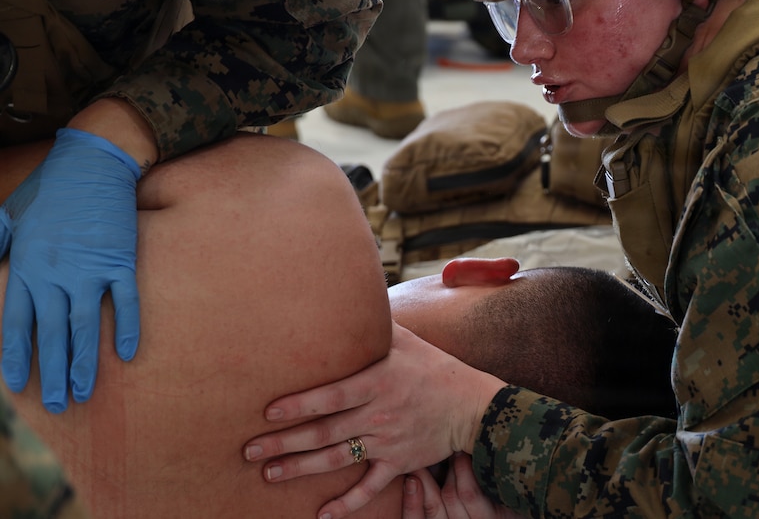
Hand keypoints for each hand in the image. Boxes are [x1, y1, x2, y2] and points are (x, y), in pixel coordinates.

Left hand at [0, 127, 141, 411]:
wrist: (94, 163)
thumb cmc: (49, 188)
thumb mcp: (9, 215)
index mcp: (26, 265)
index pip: (18, 323)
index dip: (17, 356)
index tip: (16, 385)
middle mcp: (56, 272)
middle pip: (51, 333)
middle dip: (52, 372)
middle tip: (57, 405)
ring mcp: (91, 268)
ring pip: (85, 325)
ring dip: (84, 362)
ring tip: (84, 393)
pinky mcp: (121, 260)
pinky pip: (126, 302)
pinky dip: (127, 328)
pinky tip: (125, 355)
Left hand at [242, 323, 506, 518]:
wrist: (471, 406)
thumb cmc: (435, 367)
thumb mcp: (407, 341)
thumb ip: (376, 326)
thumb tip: (349, 298)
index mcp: (379, 381)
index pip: (334, 396)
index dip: (301, 405)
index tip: (269, 412)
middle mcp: (380, 413)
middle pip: (326, 431)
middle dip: (285, 442)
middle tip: (250, 450)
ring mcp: (388, 441)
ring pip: (338, 458)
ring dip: (301, 468)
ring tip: (269, 474)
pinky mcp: (399, 463)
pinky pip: (371, 487)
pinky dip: (348, 504)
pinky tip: (323, 514)